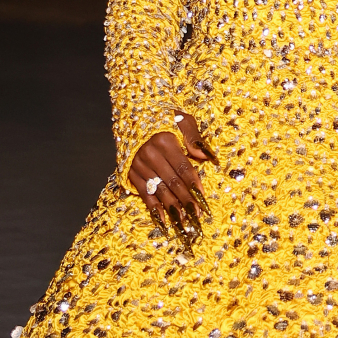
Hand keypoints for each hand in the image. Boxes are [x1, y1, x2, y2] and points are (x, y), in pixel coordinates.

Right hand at [128, 115, 216, 230]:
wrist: (135, 115)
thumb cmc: (164, 119)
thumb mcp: (182, 120)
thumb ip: (194, 138)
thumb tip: (207, 156)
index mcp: (165, 141)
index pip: (183, 168)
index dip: (194, 184)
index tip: (203, 198)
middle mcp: (150, 154)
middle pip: (172, 182)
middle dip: (186, 200)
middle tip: (196, 215)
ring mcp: (138, 165)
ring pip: (159, 190)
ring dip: (173, 207)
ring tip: (184, 222)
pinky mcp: (130, 173)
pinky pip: (144, 193)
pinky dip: (154, 208)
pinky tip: (164, 220)